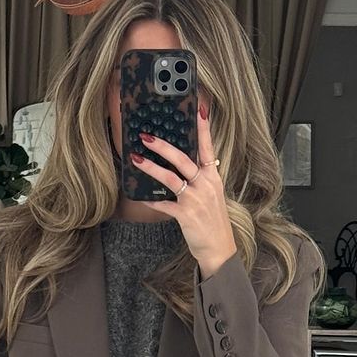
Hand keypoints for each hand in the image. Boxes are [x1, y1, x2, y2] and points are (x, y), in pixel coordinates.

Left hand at [132, 104, 237, 278]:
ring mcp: (195, 199)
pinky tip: (139, 195)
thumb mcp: (213, 195)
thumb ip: (201, 178)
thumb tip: (184, 164)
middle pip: (184, 159)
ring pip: (171, 178)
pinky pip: (163, 204)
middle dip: (163, 146)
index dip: (203, 128)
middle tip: (146, 136)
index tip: (198, 108)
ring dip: (151, 167)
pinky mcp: (185, 215)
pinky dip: (151, 200)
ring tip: (136, 158)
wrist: (220, 248)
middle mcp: (205, 185)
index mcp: (213, 177)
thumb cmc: (214, 220)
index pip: (208, 147)